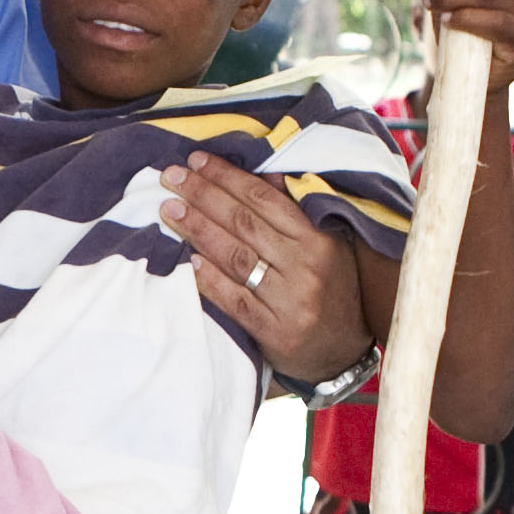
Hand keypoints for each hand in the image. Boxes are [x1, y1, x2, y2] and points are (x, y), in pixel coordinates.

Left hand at [160, 155, 368, 382]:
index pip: (265, 199)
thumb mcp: (325, 247)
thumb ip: (293, 212)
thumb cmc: (330, 290)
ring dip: (199, 231)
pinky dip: (210, 279)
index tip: (197, 160)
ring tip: (169, 210)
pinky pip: (236, 300)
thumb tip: (264, 173)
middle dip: (204, 195)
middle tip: (171, 178)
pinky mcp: (275, 332)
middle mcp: (305, 267)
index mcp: (318, 240)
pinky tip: (188, 261)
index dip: (228, 177)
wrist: (344, 353)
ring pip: (237, 257)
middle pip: (245, 223)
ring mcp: (290, 301)